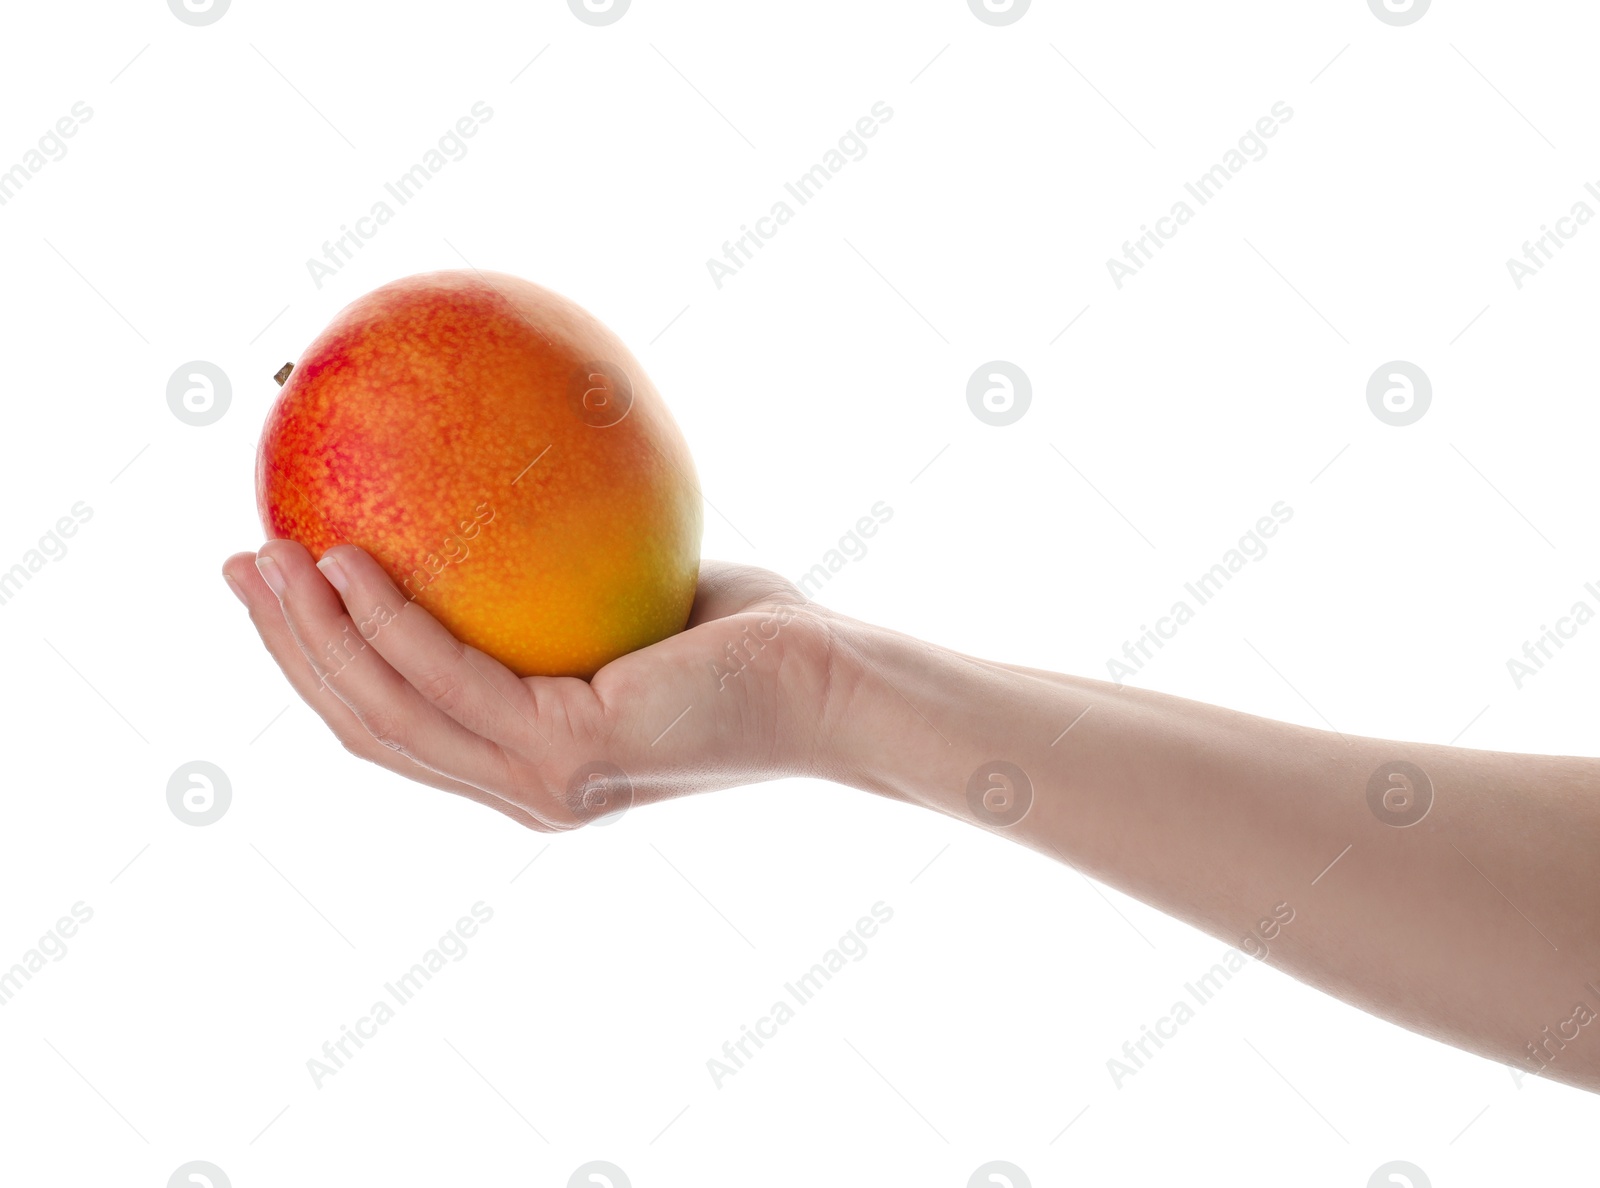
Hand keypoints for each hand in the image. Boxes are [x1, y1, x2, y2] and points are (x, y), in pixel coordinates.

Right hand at [222, 541, 843, 830]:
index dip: (320, 664)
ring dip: (316, 635)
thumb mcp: (627, 598)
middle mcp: (523, 792)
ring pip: (390, 713)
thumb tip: (491, 495)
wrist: (832, 679)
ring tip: (269, 556)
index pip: (397, 726)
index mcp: (526, 766)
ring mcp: (544, 786)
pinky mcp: (574, 758)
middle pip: (369, 727)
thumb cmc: (748, 633)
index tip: (273, 587)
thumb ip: (552, 580)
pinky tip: (350, 561)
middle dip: (291, 649)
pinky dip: (392, 623)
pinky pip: (455, 681)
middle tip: (236, 567)